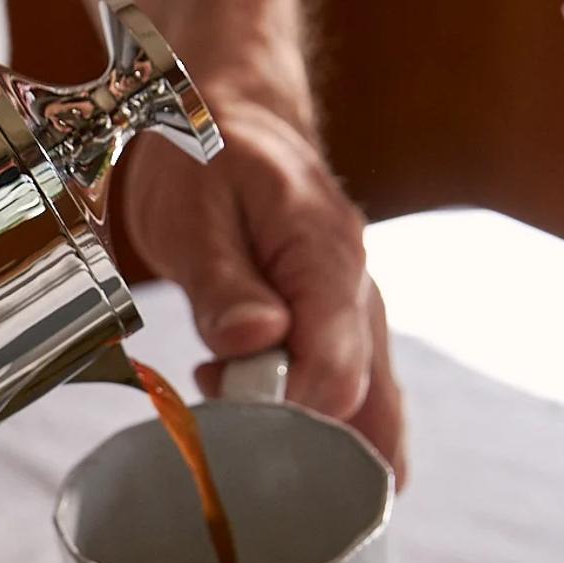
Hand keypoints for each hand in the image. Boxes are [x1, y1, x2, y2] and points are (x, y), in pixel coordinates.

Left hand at [118, 90, 406, 476]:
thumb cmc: (203, 160)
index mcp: (327, 257)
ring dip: (312, 443)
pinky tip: (263, 432)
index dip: (284, 412)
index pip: (335, 371)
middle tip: (226, 434)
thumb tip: (255, 344)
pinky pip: (356, 398)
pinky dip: (320, 431)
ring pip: (371, 411)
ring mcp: (359, 314)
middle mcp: (358, 292)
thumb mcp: (192, 212)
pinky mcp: (344, 330)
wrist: (227, 118)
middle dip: (302, 443)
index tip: (224, 415)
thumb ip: (222, 283)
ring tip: (239, 431)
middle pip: (363, 405)